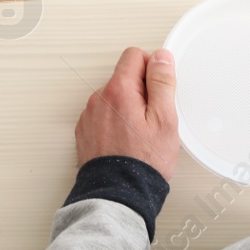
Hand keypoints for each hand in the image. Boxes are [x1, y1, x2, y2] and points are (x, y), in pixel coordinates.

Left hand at [75, 47, 178, 179]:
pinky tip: (127, 141)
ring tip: (140, 134)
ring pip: (114, 98)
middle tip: (153, 118)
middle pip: (124, 77)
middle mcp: (98, 99)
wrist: (118, 194)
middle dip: (141, 91)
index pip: (133, 55)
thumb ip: (162, 83)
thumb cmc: (143, 162)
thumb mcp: (164, 120)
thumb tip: (161, 57)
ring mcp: (89, 115)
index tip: (160, 88)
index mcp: (117, 91)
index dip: (152, 68)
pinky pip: (104, 115)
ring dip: (128, 107)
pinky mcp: (85, 131)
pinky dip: (116, 122)